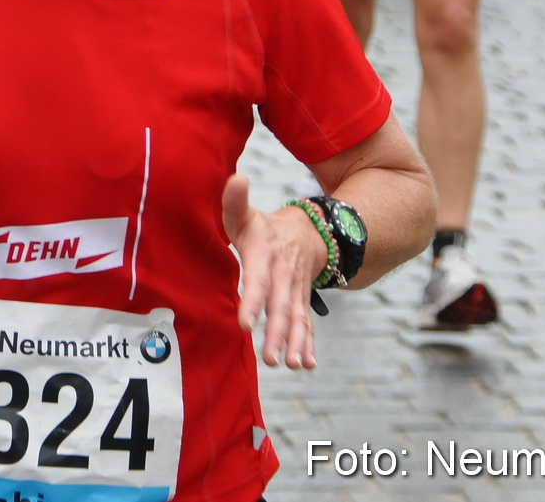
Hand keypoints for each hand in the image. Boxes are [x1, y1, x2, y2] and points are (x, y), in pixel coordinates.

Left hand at [223, 174, 324, 369]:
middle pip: (281, 307)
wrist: (306, 232)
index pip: (259, 281)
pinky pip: (307, 324)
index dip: (253, 301)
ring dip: (295, 343)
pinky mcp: (302, 302)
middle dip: (277, 333)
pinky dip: (309, 344)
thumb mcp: (247, 215)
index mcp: (266, 255)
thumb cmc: (263, 228)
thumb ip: (235, 202)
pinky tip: (307, 365)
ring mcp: (296, 291)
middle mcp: (284, 276)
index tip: (245, 324)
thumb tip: (235, 179)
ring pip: (297, 319)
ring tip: (291, 365)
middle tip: (271, 359)